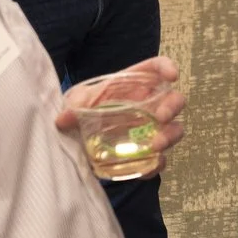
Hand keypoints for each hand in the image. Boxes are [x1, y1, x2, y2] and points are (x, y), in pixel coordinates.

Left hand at [57, 57, 186, 160]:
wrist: (78, 134)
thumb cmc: (83, 109)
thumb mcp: (76, 103)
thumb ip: (72, 108)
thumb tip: (62, 120)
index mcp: (133, 84)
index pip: (155, 69)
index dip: (167, 68)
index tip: (172, 76)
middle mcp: (148, 104)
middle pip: (174, 99)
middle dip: (172, 107)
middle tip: (161, 117)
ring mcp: (150, 128)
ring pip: (174, 129)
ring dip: (170, 136)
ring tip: (155, 145)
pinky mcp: (146, 152)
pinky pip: (159, 159)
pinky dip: (156, 165)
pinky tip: (145, 169)